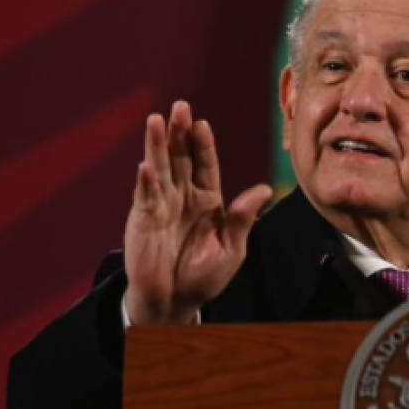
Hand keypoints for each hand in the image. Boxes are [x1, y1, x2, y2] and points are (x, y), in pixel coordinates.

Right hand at [124, 101, 271, 323]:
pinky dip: (146, 182)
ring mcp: (161, 206)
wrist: (176, 301)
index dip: (203, 145)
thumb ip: (243, 218)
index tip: (202, 124)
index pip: (205, 166)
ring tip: (156, 120)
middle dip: (179, 133)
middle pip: (180, 158)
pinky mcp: (143, 220)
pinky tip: (146, 165)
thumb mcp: (232, 248)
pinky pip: (145, 197)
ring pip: (160, 169)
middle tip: (179, 106)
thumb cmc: (205, 276)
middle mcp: (183, 197)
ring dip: (157, 146)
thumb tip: (265, 189)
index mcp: (207, 201)